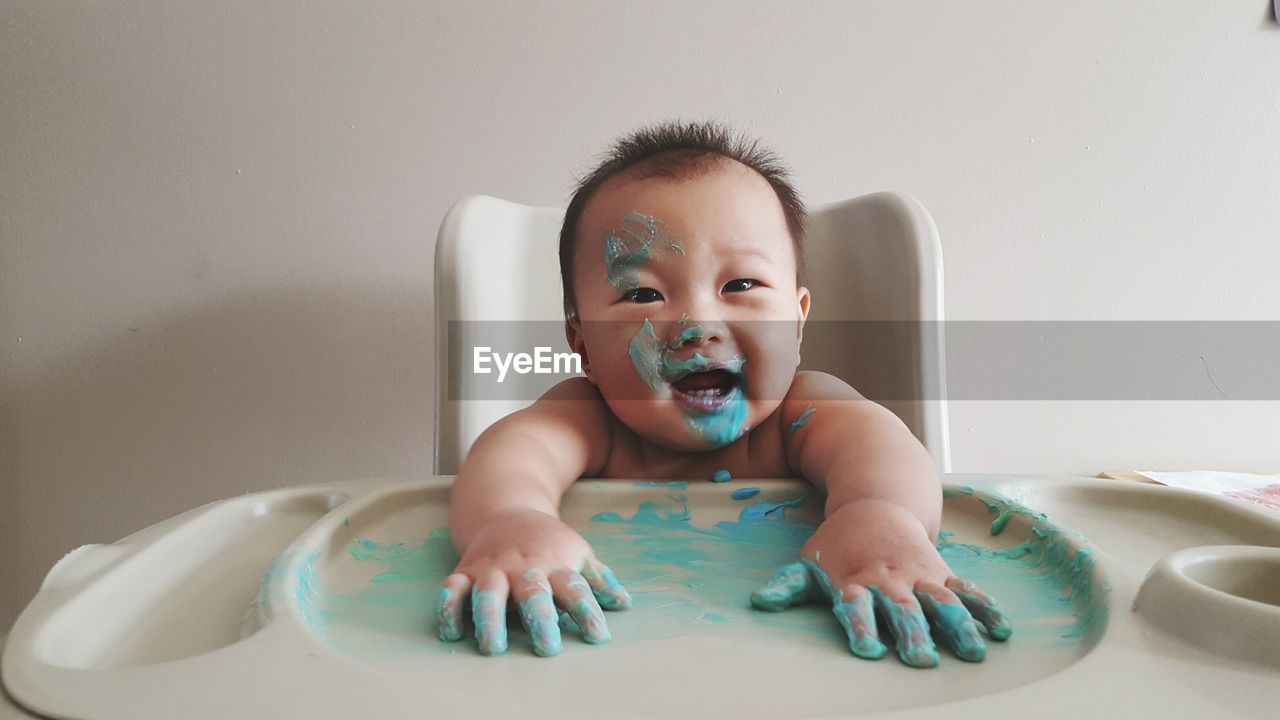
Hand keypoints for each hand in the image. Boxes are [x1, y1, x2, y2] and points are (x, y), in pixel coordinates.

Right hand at [437, 507, 631, 656]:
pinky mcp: (465, 570)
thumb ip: (598, 580)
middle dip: (540, 620)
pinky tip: (452, 632)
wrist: (506, 509)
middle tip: (548, 648)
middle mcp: (522, 567)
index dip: (587, 611)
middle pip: (532, 593)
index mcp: (554, 564)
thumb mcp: (577, 552)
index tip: (598, 635)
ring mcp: (492, 568)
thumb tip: (624, 603)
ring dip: (490, 619)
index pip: (574, 588)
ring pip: (488, 593)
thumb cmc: (547, 541)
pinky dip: (449, 609)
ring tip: (493, 647)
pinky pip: (452, 589)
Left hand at [750, 500, 1010, 667]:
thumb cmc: (838, 546)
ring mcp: (918, 576)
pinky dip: (983, 606)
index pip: (856, 607)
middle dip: (912, 634)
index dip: (862, 627)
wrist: (874, 503)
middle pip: (902, 609)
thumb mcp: (808, 563)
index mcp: (855, 582)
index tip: (868, 650)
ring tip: (974, 652)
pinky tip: (1000, 628)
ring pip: (940, 601)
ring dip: (957, 626)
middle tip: (920, 661)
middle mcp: (889, 580)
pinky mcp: (941, 571)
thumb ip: (787, 586)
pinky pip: (965, 589)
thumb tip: (760, 602)